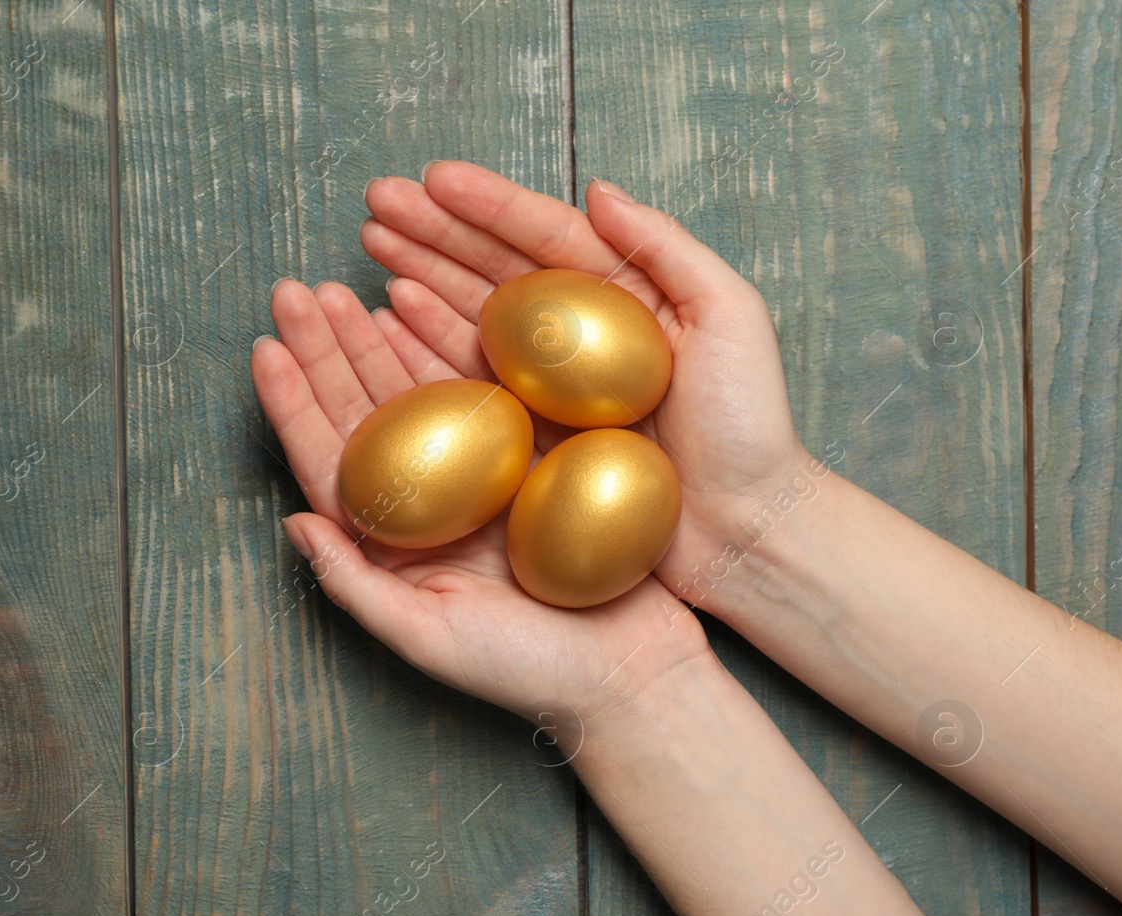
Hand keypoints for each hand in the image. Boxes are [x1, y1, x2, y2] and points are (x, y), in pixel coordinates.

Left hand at [250, 279, 710, 733]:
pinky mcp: (536, 455)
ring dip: (379, 338)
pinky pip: (486, 389)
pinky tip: (426, 306)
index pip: (329, 461)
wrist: (630, 672)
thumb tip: (292, 523)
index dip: (292, 404)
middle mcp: (428, 502)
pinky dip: (454, 347)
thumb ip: (355, 584)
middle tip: (295, 291)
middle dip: (326, 350)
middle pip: (364, 411)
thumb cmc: (523, 670)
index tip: (265, 347)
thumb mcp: (426, 636)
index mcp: (392, 542)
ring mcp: (480, 475)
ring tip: (346, 287)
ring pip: (418, 390)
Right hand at [360, 161, 811, 602]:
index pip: (546, 235)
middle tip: (376, 201)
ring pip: (472, 314)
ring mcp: (551, 385)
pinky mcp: (532, 434)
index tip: (433, 179)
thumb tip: (597, 189)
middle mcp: (581, 333)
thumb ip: (668, 247)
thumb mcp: (732, 318)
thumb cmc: (749, 428)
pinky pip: (469, 380)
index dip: (488, 204)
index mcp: (626, 293)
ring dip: (419, 275)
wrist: (744, 530)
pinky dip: (427, 344)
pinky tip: (391, 316)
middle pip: (495, 268)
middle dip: (434, 230)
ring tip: (372, 245)